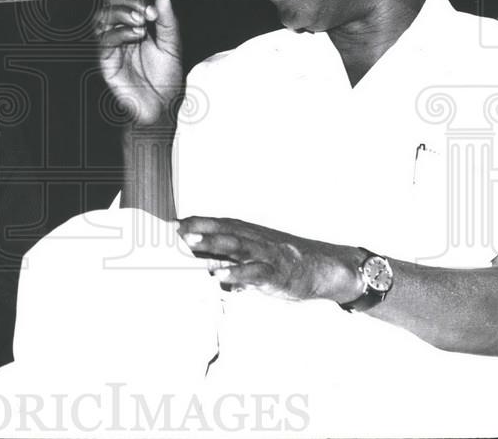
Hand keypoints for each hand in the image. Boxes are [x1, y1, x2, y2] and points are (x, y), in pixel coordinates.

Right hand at [97, 0, 182, 125]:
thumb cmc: (166, 80)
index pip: (133, 0)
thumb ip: (168, 23)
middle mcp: (121, 33)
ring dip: (122, 13)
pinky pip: (105, 40)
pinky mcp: (106, 61)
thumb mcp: (172, 46)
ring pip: (104, 18)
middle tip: (149, 9)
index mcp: (136, 26)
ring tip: (143, 20)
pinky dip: (120, 32)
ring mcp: (112, 47)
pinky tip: (138, 35)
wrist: (161, 108)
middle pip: (113, 3)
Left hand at [178, 216, 362, 301]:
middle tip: (177, 228)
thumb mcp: (257, 258)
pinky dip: (237, 273)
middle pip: (224, 230)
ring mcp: (266, 255)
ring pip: (237, 246)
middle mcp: (255, 239)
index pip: (219, 224)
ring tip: (192, 242)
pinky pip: (254, 273)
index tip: (173, 223)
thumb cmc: (287, 262)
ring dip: (213, 243)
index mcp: (249, 233)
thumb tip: (209, 272)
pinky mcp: (276, 274)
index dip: (196, 223)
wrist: (324, 267)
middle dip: (200, 228)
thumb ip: (232, 263)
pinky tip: (221, 275)